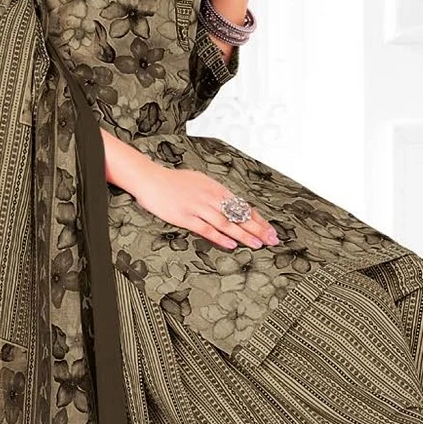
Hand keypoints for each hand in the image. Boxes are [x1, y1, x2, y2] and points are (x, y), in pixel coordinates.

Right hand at [133, 163, 279, 250]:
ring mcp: (197, 207)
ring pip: (225, 223)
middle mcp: (210, 197)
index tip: (270, 230)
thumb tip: (232, 205)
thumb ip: (216, 194)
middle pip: (238, 215)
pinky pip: (205, 228)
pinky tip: (230, 244)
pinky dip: (219, 237)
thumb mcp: (200, 182)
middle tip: (271, 240)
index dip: (258, 219)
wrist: (150, 178)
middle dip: (257, 228)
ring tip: (257, 244)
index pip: (242, 206)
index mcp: (216, 189)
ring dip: (243, 234)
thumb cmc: (174, 181)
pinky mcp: (184, 217)